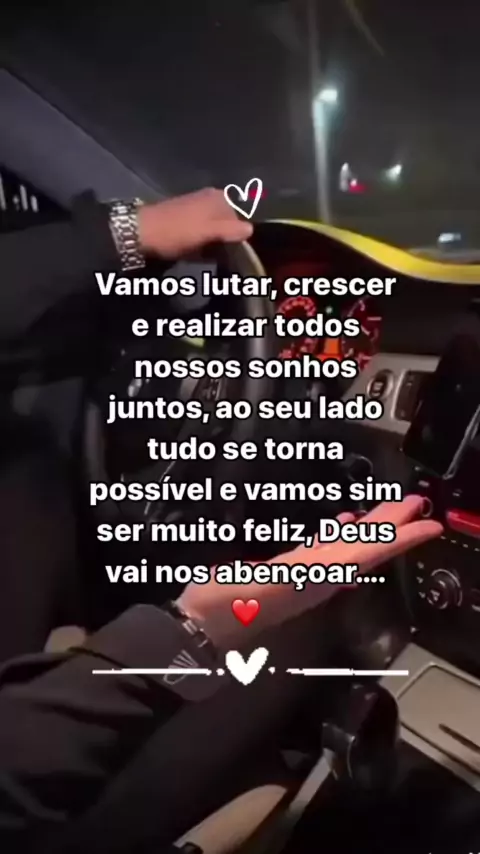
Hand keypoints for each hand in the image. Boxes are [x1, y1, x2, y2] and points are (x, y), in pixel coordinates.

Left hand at [137, 188, 252, 258]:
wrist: (141, 232)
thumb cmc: (177, 231)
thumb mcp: (207, 232)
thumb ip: (230, 230)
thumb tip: (251, 230)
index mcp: (218, 198)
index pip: (240, 220)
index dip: (238, 238)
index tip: (233, 255)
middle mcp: (209, 198)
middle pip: (227, 224)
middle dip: (226, 241)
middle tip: (220, 259)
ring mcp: (196, 207)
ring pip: (214, 229)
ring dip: (213, 245)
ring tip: (208, 258)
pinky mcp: (184, 218)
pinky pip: (202, 232)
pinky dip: (202, 243)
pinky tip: (196, 253)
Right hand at [177, 495, 442, 650]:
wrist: (200, 626)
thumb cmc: (228, 604)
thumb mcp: (268, 584)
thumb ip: (305, 571)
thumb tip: (345, 563)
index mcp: (316, 578)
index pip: (367, 554)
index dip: (398, 538)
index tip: (425, 523)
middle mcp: (317, 578)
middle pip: (364, 549)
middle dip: (390, 526)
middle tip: (414, 501)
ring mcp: (302, 577)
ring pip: (347, 548)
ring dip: (370, 529)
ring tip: (386, 509)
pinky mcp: (285, 573)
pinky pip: (324, 550)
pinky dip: (339, 535)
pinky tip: (342, 524)